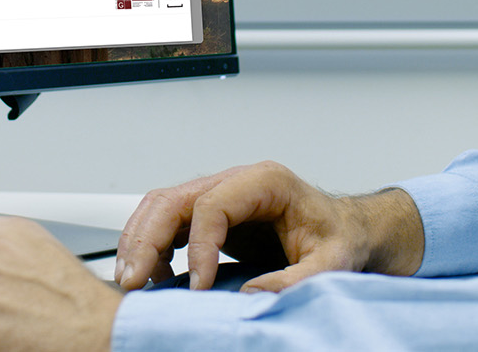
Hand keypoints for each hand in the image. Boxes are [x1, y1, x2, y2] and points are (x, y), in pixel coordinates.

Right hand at [112, 161, 423, 293]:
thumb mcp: (331, 261)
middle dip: (148, 239)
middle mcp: (236, 181)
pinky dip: (152, 246)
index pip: (212, 205)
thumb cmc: (339, 238)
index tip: (199, 286)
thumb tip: (252, 296)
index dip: (198, 246)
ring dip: (140, 240)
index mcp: (266, 182)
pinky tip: (153, 276)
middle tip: (135, 280)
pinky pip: (170, 221)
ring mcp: (221, 194)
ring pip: (162, 206)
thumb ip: (297, 278)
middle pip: (174, 199)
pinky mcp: (211, 213)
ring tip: (132, 279)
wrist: (345, 229)